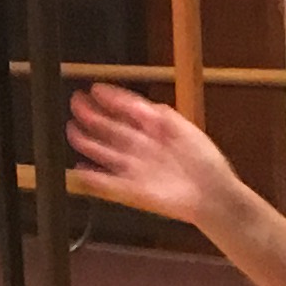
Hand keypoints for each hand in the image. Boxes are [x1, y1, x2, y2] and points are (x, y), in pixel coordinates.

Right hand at [65, 84, 246, 227]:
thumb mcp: (187, 130)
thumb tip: (143, 105)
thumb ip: (164, 117)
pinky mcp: (134, 190)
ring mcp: (136, 169)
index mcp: (156, 131)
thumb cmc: (206, 164)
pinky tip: (80, 169)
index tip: (96, 89)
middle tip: (76, 103)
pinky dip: (93, 177)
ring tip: (72, 130)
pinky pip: (108, 183)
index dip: (113, 99)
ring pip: (106, 153)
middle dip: (93, 116)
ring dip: (88, 143)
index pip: (129, 110)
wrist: (213, 196)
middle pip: (112, 129)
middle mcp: (143, 148)